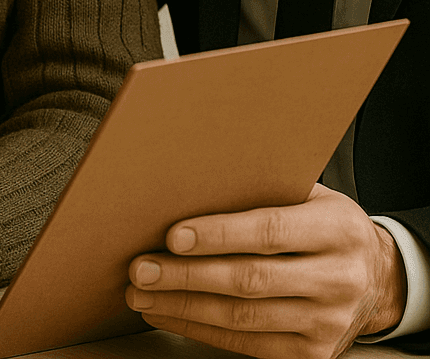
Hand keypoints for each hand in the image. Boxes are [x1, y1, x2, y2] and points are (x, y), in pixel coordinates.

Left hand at [125, 185, 406, 358]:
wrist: (377, 279)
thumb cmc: (324, 224)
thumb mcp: (308, 195)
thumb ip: (263, 189)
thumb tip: (192, 178)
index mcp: (336, 230)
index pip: (269, 231)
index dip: (219, 234)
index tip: (173, 236)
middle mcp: (337, 280)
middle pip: (250, 280)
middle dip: (186, 275)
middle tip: (141, 268)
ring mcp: (327, 323)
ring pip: (243, 317)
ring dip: (184, 306)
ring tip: (141, 293)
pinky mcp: (313, 355)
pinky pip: (248, 344)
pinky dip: (200, 330)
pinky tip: (168, 314)